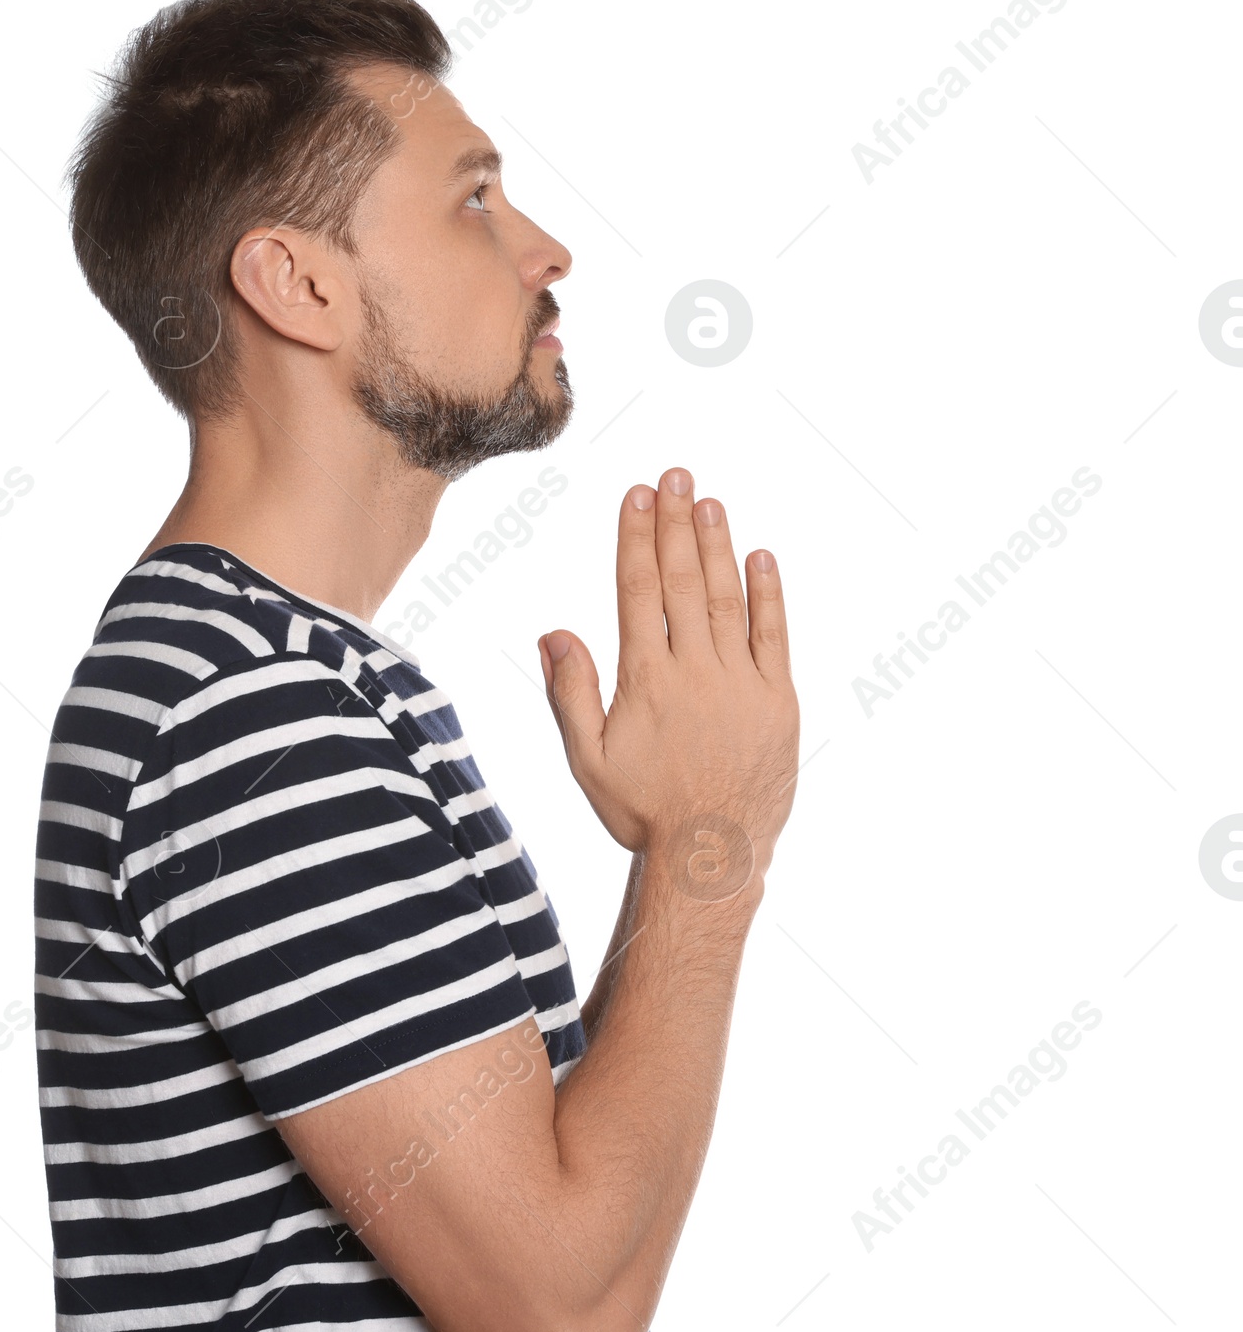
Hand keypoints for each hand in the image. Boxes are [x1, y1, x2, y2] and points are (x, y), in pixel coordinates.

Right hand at [537, 469, 798, 901]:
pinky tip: (760, 556)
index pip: (639, 590)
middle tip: (673, 475)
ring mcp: (741, 682)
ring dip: (716, 545)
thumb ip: (570, 693)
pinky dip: (768, 594)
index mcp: (646, 679)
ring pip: (726, 598)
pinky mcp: (777, 700)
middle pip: (682, 580)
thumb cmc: (643, 811)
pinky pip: (773, 635)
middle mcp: (694, 670)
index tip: (635, 496)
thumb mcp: (588, 759)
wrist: (713, 857)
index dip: (636, 538)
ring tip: (707, 500)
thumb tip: (555, 633)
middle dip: (674, 523)